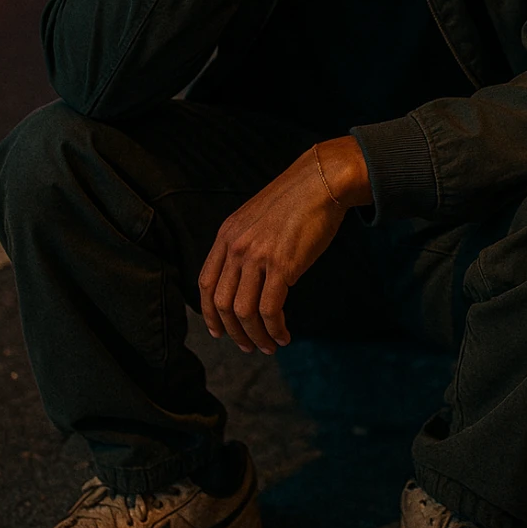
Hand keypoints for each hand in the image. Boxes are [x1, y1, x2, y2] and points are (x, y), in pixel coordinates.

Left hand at [198, 138, 370, 353]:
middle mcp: (236, 246)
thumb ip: (245, 243)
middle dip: (233, 332)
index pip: (205, 283)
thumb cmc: (296, 200)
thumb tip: (247, 276)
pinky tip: (284, 335)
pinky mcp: (282, 265)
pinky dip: (275, 329)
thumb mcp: (256, 218)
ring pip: (244, 311)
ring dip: (255, 336)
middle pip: (221, 303)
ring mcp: (257, 256)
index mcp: (227, 235)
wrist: (321, 181)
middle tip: (247, 346)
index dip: (208, 313)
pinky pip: (270, 309)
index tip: (219, 331)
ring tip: (269, 346)